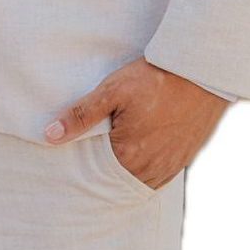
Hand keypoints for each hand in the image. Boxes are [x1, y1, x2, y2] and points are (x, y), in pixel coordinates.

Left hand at [43, 56, 231, 190]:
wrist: (199, 71)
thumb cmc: (155, 78)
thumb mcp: (112, 90)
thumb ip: (81, 115)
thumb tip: (49, 135)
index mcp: (130, 158)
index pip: (97, 174)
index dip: (87, 161)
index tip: (83, 146)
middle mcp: (152, 171)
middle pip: (119, 178)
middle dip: (108, 165)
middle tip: (104, 139)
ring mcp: (171, 167)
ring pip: (140, 177)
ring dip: (130, 165)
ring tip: (123, 142)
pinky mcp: (185, 158)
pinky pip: (160, 172)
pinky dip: (149, 163)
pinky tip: (144, 144)